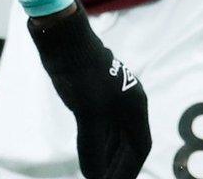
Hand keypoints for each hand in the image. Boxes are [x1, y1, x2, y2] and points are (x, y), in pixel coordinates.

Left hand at [28, 4, 149, 178]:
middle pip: (127, 143)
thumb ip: (93, 146)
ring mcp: (109, 98)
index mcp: (135, 106)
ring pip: (112, 135)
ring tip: (96, 175)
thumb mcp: (89, 113)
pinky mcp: (91, 94)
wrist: (62, 37)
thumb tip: (94, 176)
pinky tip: (86, 155)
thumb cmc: (81, 72)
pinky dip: (95, 143)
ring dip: (106, 156)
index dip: (130, 168)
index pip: (139, 146)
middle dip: (117, 165)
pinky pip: (99, 126)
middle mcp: (126, 103)